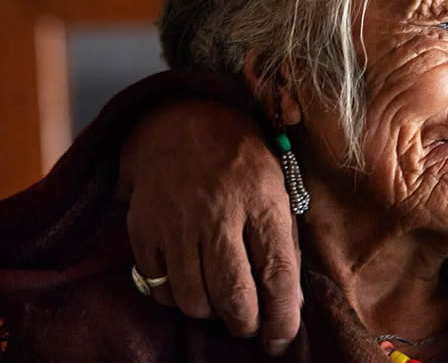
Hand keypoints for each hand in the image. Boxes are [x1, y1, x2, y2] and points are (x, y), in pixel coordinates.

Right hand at [118, 99, 300, 356]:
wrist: (181, 120)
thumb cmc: (241, 158)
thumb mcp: (278, 186)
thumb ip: (284, 241)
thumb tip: (290, 302)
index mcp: (262, 201)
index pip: (277, 275)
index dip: (282, 318)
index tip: (281, 340)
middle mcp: (219, 214)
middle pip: (233, 296)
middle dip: (246, 324)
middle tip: (251, 324)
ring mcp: (177, 223)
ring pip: (193, 300)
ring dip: (211, 313)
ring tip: (222, 303)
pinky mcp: (144, 230)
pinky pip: (159, 286)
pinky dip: (176, 296)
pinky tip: (191, 283)